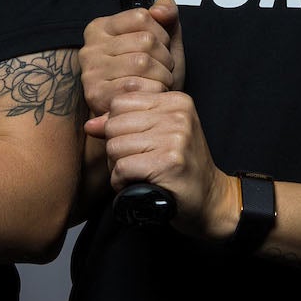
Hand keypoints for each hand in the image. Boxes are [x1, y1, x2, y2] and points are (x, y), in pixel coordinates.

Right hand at [80, 0, 182, 116]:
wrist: (140, 118)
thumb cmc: (152, 76)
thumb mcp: (163, 41)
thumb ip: (167, 15)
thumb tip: (161, 10)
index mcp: (101, 28)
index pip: (142, 17)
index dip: (162, 35)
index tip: (159, 50)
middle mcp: (89, 48)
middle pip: (145, 40)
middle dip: (165, 58)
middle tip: (162, 72)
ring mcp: (90, 72)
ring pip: (144, 62)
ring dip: (163, 76)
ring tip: (159, 83)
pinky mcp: (95, 96)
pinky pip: (138, 86)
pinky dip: (155, 92)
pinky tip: (151, 96)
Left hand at [88, 89, 231, 241]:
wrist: (210, 199)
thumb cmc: (181, 166)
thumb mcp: (158, 134)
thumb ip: (125, 123)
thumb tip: (90, 124)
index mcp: (176, 101)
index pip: (120, 102)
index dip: (116, 126)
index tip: (135, 144)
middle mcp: (178, 115)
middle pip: (114, 124)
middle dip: (115, 148)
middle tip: (135, 163)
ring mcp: (175, 138)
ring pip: (115, 147)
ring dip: (117, 167)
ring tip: (137, 174)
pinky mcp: (169, 163)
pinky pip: (122, 168)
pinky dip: (121, 182)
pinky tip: (136, 184)